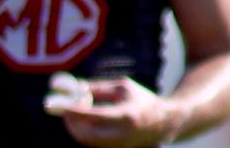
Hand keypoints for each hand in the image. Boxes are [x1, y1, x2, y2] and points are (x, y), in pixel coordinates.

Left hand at [61, 77, 180, 146]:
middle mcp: (125, 135)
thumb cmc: (141, 100)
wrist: (165, 123)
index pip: (97, 117)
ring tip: (75, 113)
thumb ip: (98, 88)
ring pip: (90, 142)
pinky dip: (85, 133)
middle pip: (89, 135)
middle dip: (72, 123)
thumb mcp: (122, 87)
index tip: (63, 104)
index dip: (77, 111)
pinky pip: (95, 144)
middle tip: (64, 111)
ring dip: (77, 128)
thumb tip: (73, 87)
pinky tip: (85, 122)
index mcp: (128, 116)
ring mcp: (122, 146)